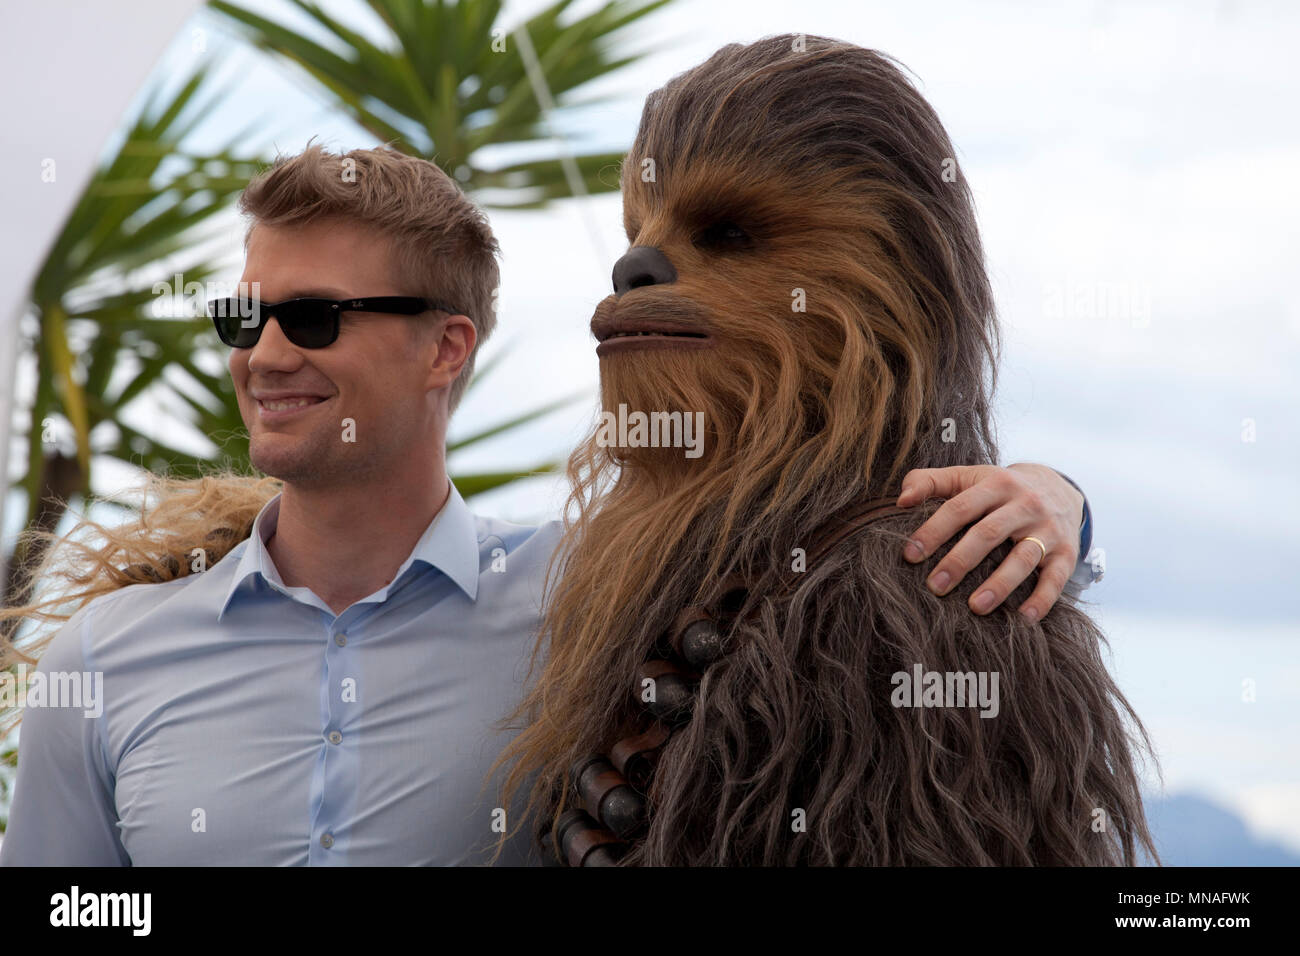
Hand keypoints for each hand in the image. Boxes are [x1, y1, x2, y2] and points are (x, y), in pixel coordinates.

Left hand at [897, 463, 1084, 622]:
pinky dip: (1042, 599)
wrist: (1059, 488)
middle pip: (988, 533)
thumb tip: (901, 500)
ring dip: (1000, 585)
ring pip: (1023, 558)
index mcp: (995, 484)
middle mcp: (1024, 504)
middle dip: (960, 561)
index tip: (910, 556)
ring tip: (975, 608)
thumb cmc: (998, 489)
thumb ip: (930, 482)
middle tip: (935, 587)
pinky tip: (1024, 619)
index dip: (933, 531)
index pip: (960, 508)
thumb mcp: (967, 477)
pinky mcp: (1067, 553)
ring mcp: (1048, 529)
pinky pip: (1056, 578)